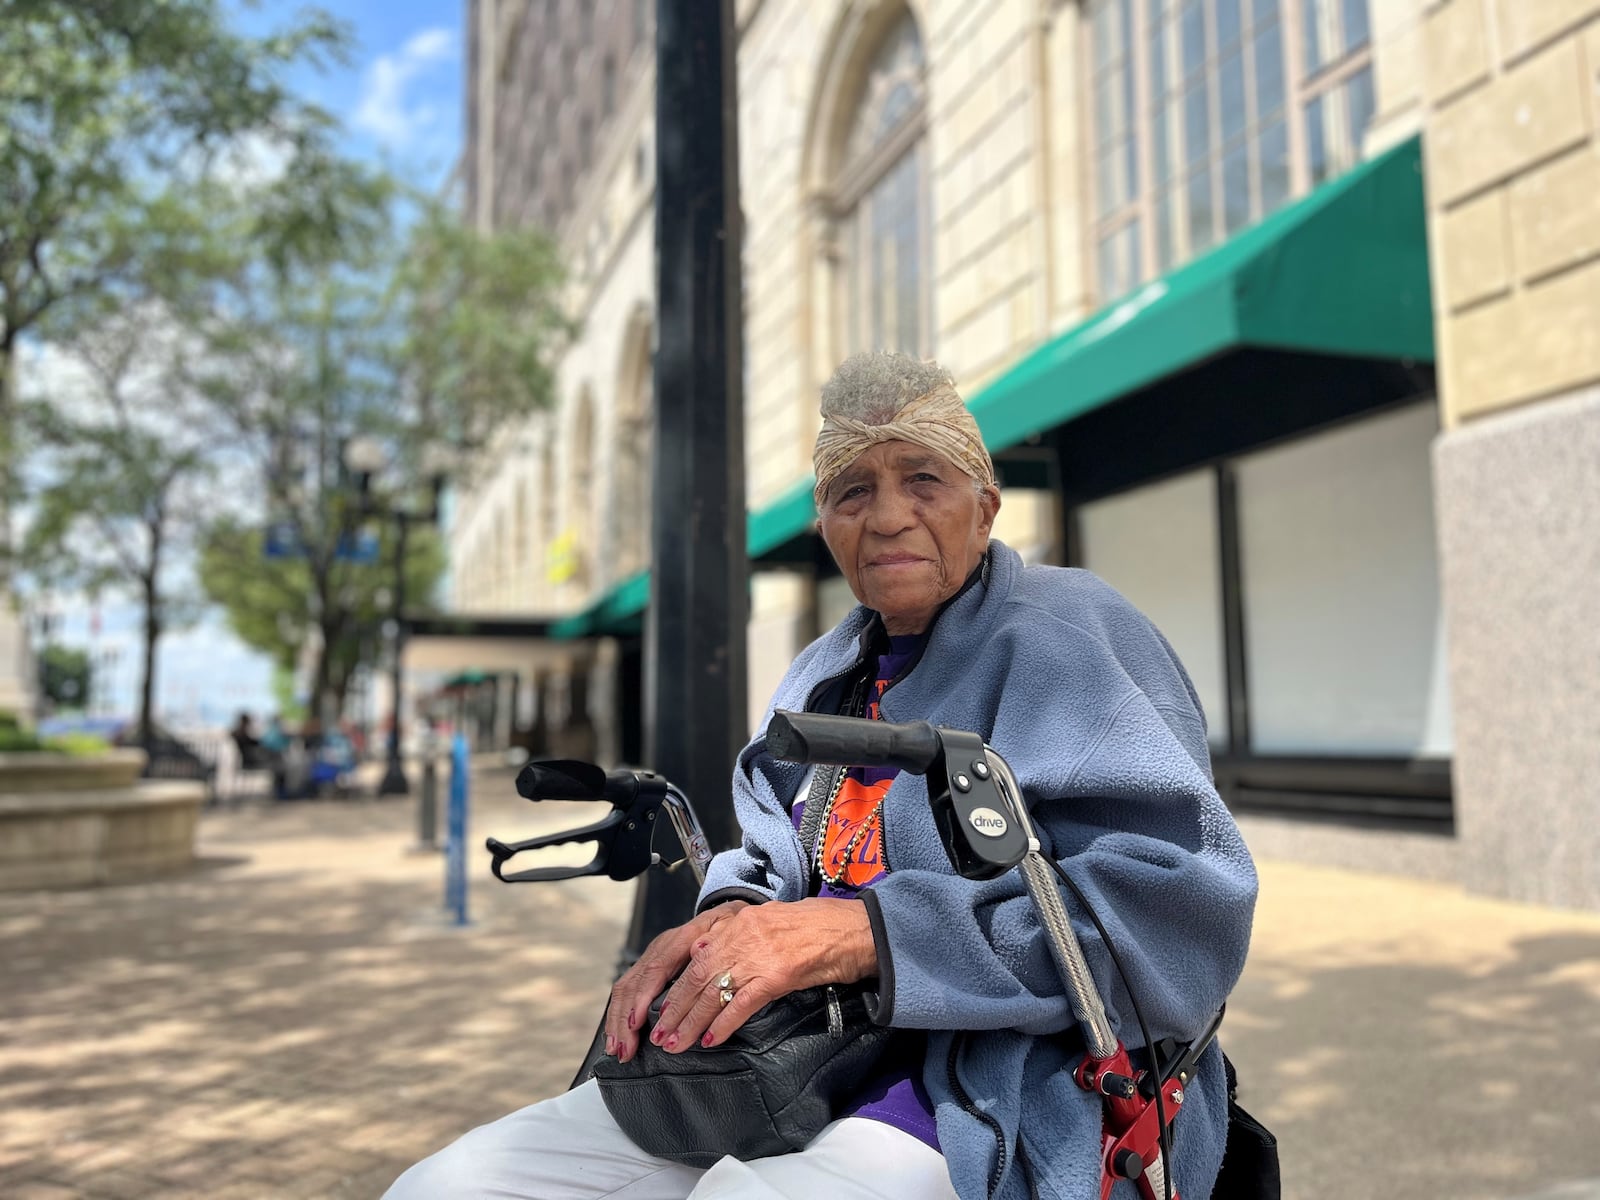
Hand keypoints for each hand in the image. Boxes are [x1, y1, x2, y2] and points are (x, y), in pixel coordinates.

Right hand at [604, 901, 748, 1062]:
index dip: (643, 996)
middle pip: (634, 982)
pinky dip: (619, 1014)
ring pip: (625, 988)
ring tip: (617, 1049)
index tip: (636, 1021)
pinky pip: (626, 990)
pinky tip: (616, 1035)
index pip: (656, 968)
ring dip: (618, 1021)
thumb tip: (698, 951)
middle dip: (625, 1018)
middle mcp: (661, 947)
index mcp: (681, 938)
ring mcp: (652, 956)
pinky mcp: (649, 965)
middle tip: (625, 1048)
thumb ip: (716, 939)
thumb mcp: (730, 927)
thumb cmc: (731, 925)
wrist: (725, 912)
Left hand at [646, 898, 876, 1055]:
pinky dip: (724, 1024)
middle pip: (698, 978)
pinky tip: (711, 1041)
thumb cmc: (815, 927)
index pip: (695, 960)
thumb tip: (701, 953)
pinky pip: (742, 1003)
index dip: (676, 988)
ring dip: (691, 1023)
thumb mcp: (768, 923)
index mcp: (738, 922)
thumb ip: (734, 937)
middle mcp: (743, 936)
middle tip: (660, 1035)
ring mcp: (759, 955)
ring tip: (676, 1044)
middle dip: (675, 1010)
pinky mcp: (777, 975)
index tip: (661, 1010)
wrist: (852, 929)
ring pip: (713, 993)